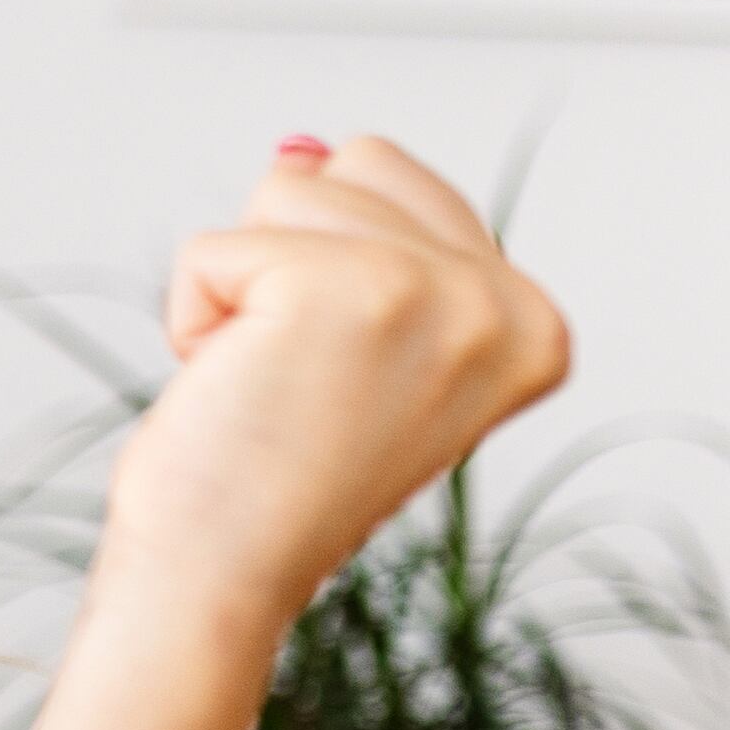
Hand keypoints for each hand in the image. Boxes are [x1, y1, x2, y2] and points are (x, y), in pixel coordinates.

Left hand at [98, 136, 571, 645]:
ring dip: (239, 289)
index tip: (337, 375)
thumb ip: (364, 240)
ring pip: (281, 190)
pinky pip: (213, 247)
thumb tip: (305, 147)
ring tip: (266, 387)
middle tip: (293, 382)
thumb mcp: (353, 341)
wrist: (216, 583)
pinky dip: (192, 317)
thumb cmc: (268, 477)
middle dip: (282, 264)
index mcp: (536, 323)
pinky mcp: (353, 291)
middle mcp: (513, 307)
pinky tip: (232, 394)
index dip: (324, 268)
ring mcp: (444, 294)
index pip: (392, 178)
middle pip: (343, 167)